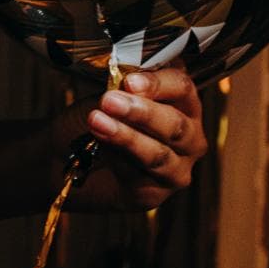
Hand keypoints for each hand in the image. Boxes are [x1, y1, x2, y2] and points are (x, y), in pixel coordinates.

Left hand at [53, 63, 206, 211]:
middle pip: (175, 124)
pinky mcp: (157, 191)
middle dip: (141, 112)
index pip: (182, 88)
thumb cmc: (105, 118)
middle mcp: (189, 136)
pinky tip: (98, 148)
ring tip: (97, 122)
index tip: (130, 81)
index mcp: (183, 102)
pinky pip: (139, 175)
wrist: (79, 156)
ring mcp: (177, 166)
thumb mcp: (113, 92)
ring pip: (158, 154)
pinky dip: (116, 159)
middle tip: (110, 101)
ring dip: (126, 137)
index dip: (157, 84)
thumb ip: (123, 85)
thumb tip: (125, 76)